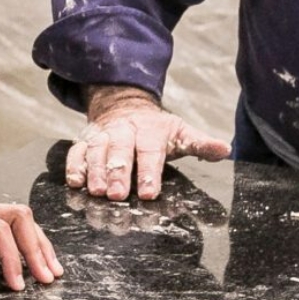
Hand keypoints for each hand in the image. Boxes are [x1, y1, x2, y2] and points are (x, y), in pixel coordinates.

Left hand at [0, 181, 62, 289]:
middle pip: (18, 218)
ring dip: (36, 244)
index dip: (12, 255)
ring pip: (16, 221)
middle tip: (48, 279)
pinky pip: (4, 233)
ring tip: (51, 272)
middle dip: (36, 247)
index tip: (17, 285)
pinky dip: (22, 246)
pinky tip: (28, 264)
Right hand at [66, 88, 230, 203]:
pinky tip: (75, 181)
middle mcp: (124, 130)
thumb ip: (200, 144)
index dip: (148, 172)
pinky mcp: (85, 139)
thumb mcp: (181, 133)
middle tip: (116, 195)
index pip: (150, 151)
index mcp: (151, 130)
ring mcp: (103, 134)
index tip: (148, 192)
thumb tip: (224, 149)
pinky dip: (74, 164)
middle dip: (117, 172)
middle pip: (120, 150)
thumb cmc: (157, 129)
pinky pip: (77, 150)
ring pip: (97, 150)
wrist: (125, 104)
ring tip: (95, 191)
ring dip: (95, 170)